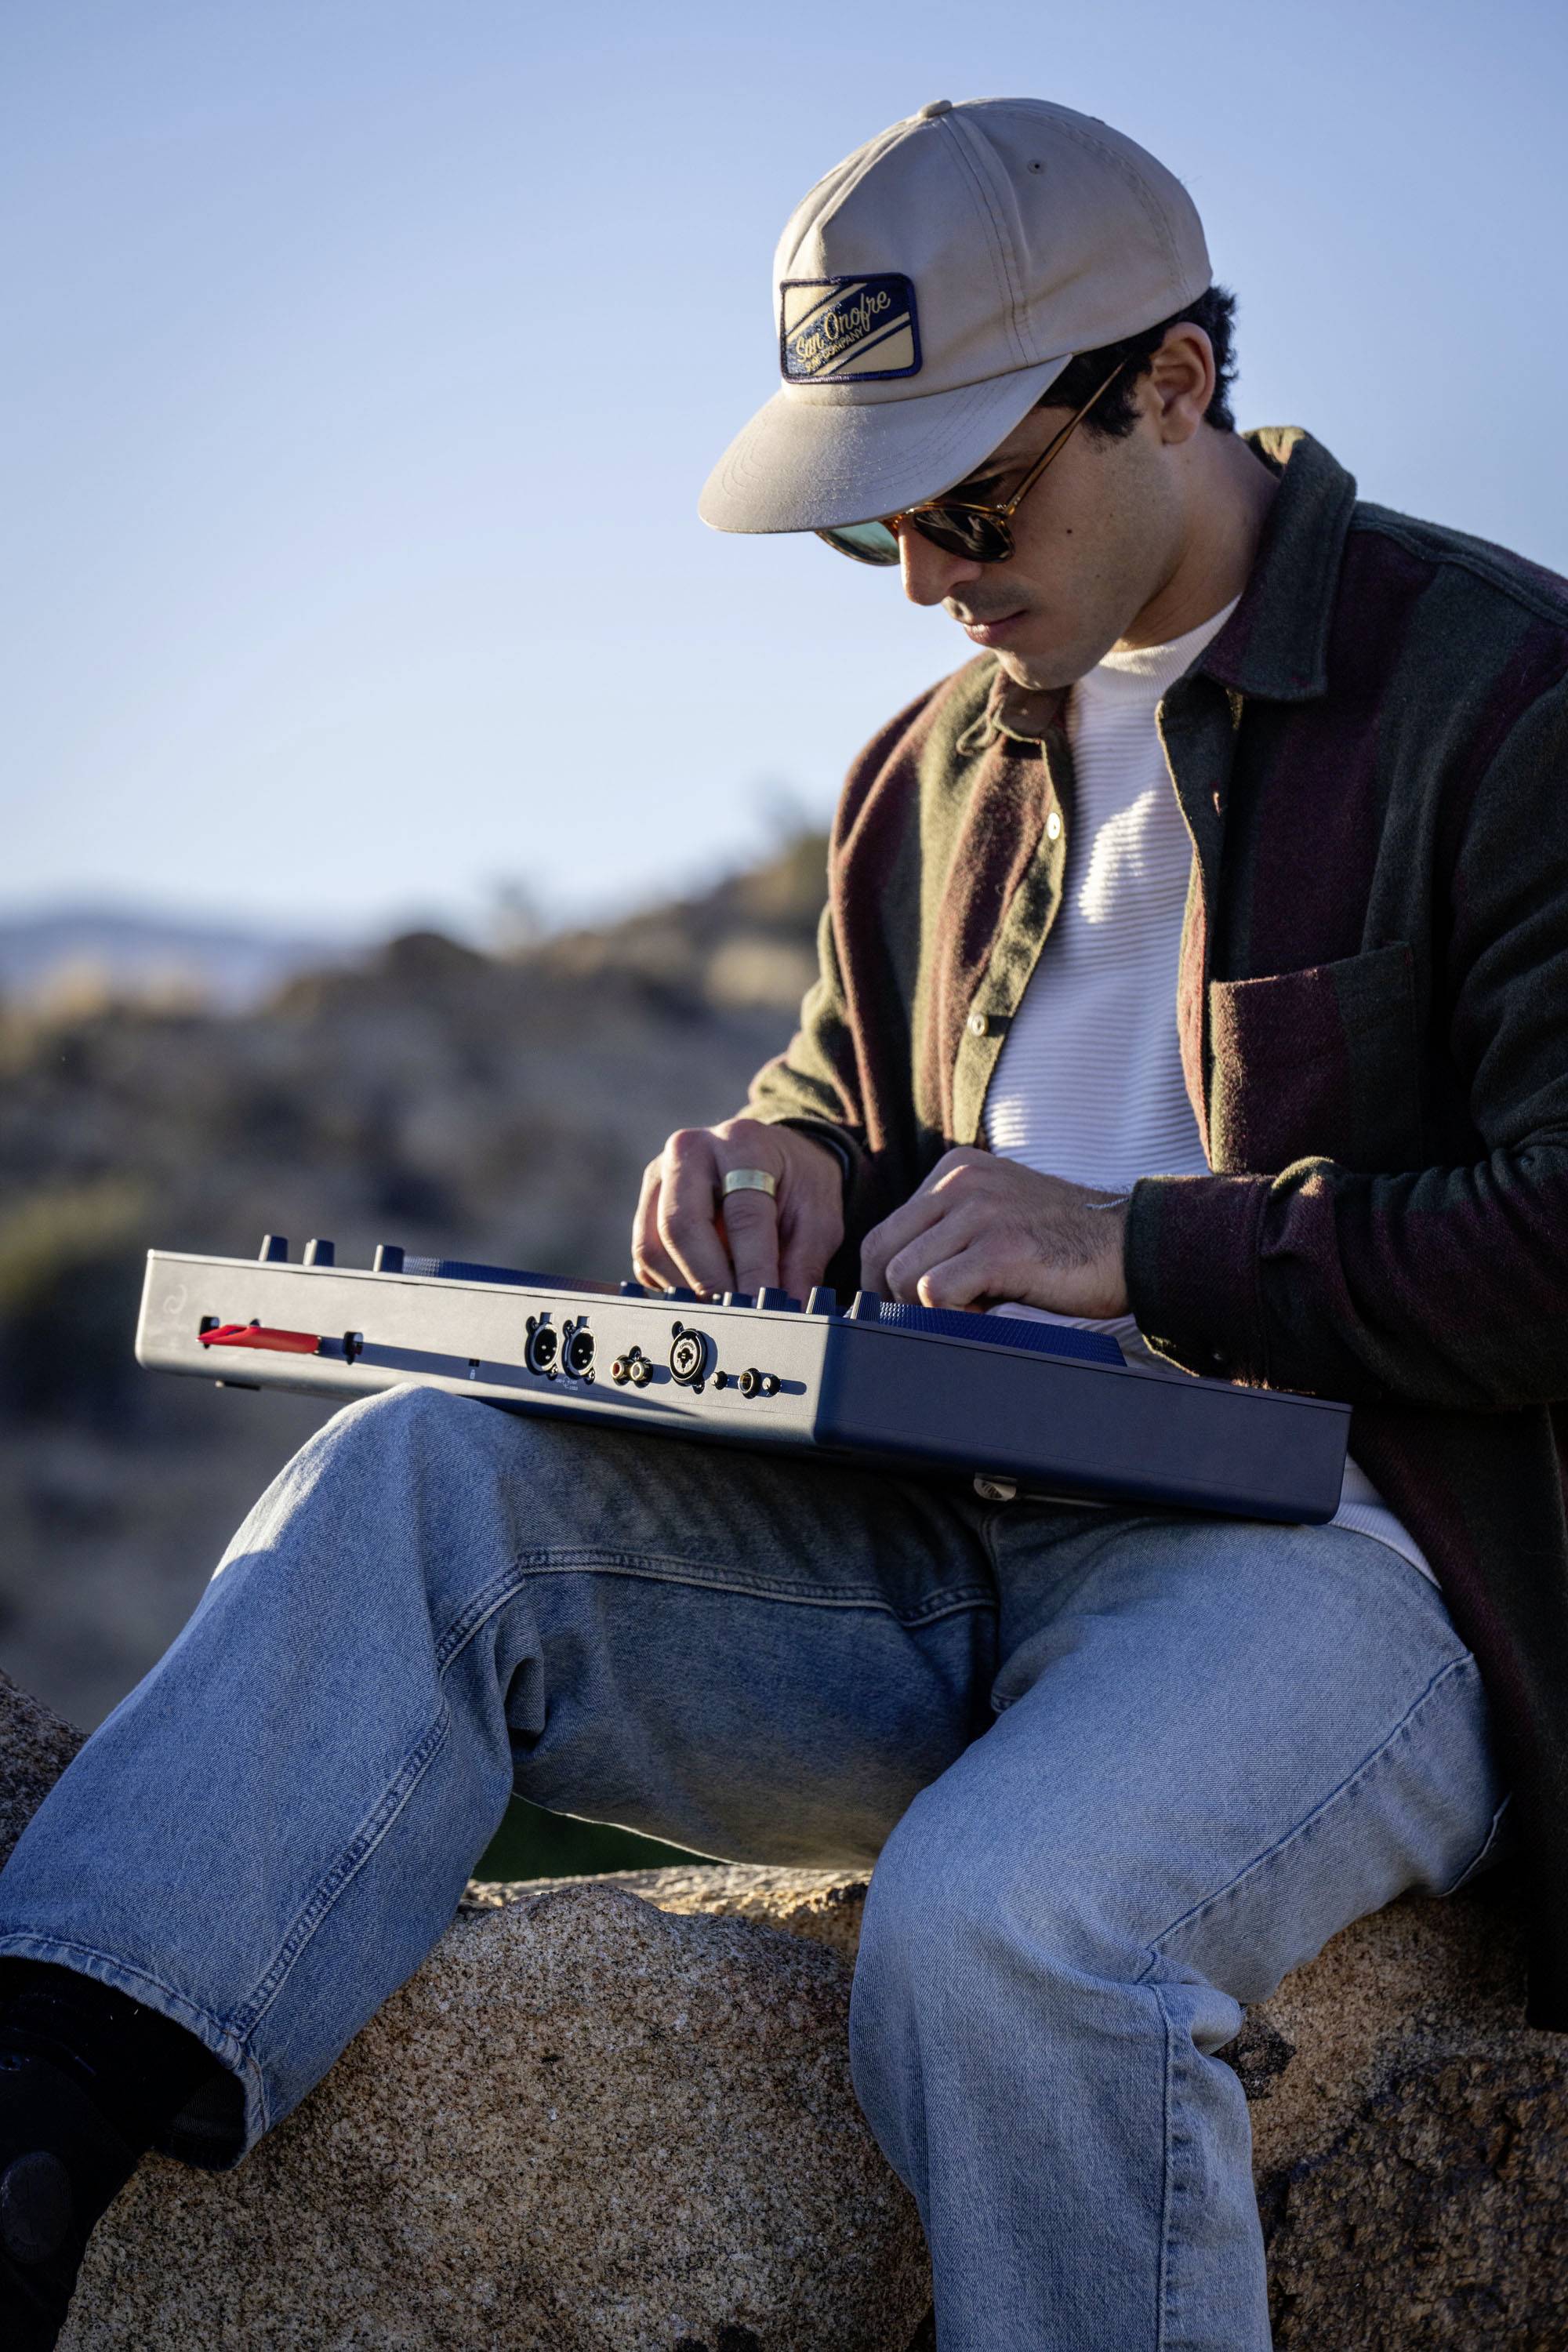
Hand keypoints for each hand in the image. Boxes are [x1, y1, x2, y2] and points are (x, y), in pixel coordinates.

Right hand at [632, 1118, 844, 1301]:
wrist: (773, 1159)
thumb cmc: (797, 1186)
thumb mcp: (818, 1217)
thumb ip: (803, 1264)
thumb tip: (789, 1312)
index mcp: (744, 1144)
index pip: (743, 1215)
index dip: (753, 1269)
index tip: (764, 1309)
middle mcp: (691, 1150)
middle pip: (681, 1226)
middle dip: (709, 1283)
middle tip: (736, 1318)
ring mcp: (659, 1177)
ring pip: (653, 1247)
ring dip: (687, 1289)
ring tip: (723, 1311)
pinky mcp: (645, 1206)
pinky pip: (646, 1259)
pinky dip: (672, 1286)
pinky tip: (704, 1294)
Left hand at [860, 1148, 1130, 1318]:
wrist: (1134, 1246)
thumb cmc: (1065, 1242)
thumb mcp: (998, 1212)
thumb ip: (951, 1228)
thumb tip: (898, 1277)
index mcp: (955, 1170)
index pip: (886, 1231)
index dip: (886, 1278)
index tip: (908, 1305)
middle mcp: (962, 1182)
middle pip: (882, 1251)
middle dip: (892, 1297)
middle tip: (925, 1320)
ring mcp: (981, 1212)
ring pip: (903, 1274)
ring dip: (927, 1308)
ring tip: (971, 1310)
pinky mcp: (1000, 1248)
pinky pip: (935, 1291)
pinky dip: (950, 1316)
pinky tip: (984, 1313)